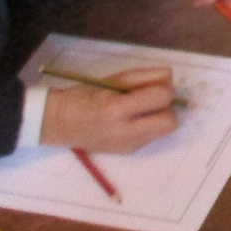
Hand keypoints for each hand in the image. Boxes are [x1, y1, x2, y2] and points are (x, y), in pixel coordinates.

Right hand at [40, 69, 176, 153]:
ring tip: (142, 109)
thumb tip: (171, 81)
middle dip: (167, 107)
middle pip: (170, 122)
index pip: (162, 98)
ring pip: (165, 131)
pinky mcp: (128, 152)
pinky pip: (152, 136)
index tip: (153, 85)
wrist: (59, 122)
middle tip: (152, 99)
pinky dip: (150, 125)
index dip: (164, 88)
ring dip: (161, 117)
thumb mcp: (116, 79)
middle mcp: (124, 132)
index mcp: (117, 109)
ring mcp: (127, 146)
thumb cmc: (86, 95)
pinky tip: (133, 120)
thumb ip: (146, 78)